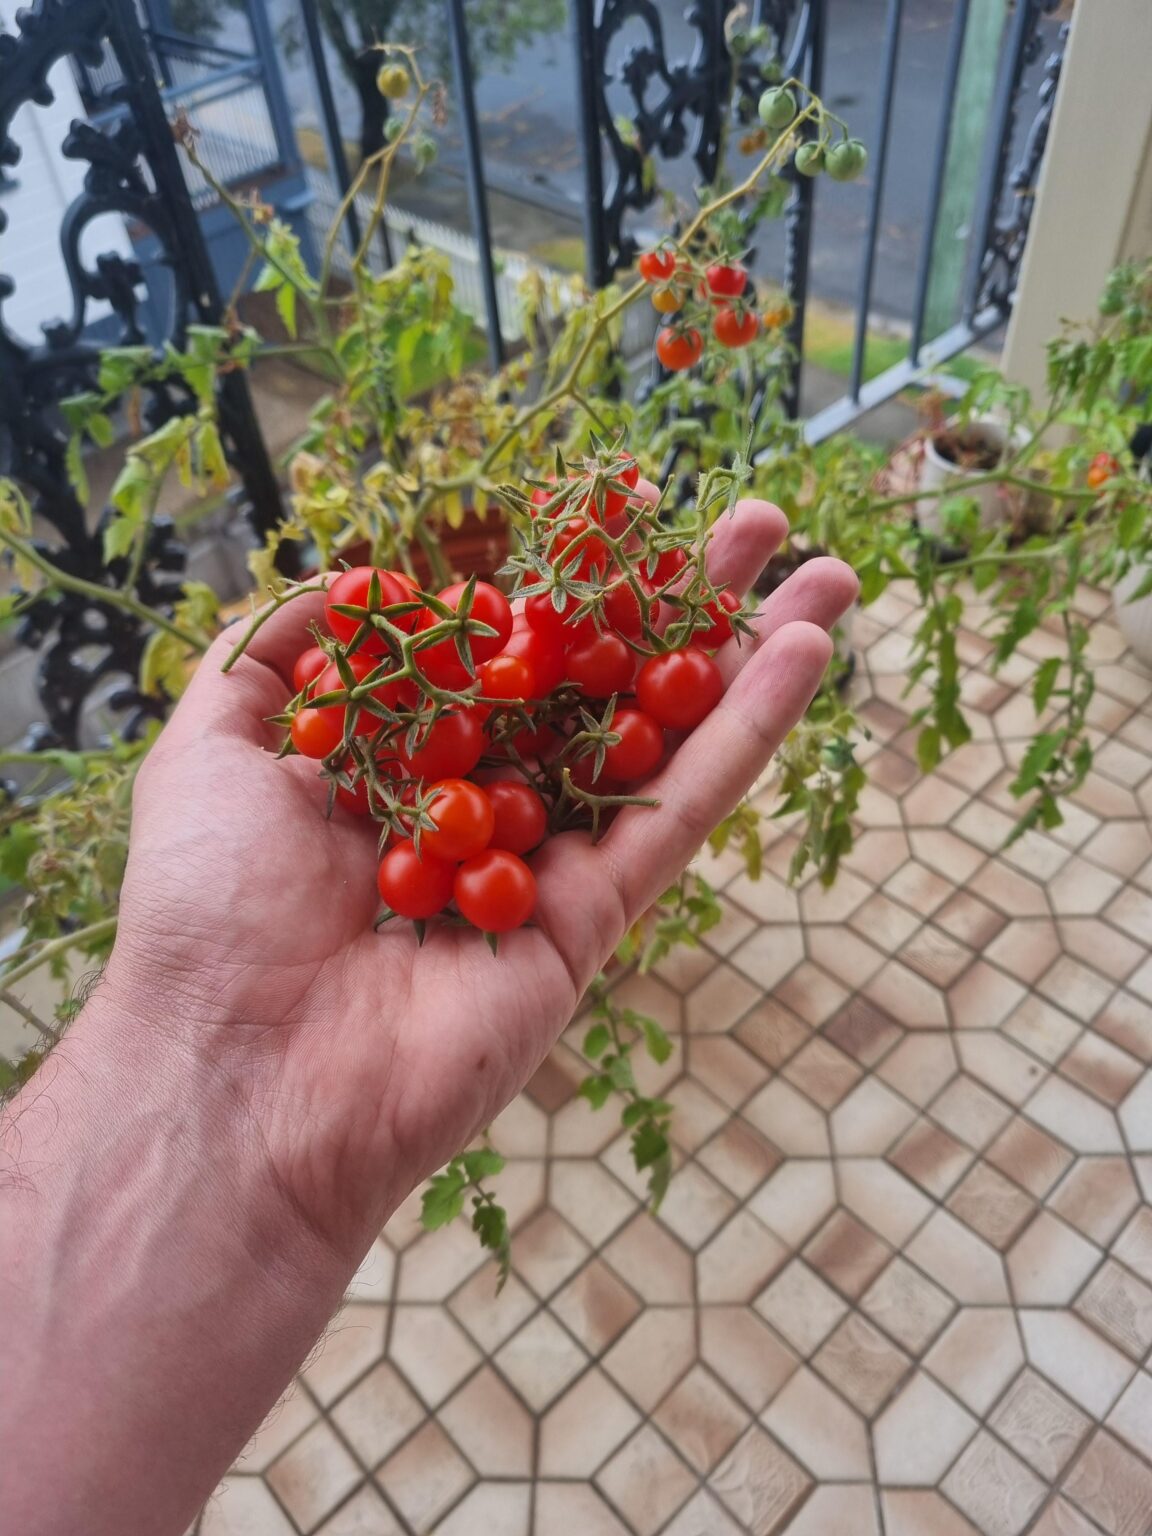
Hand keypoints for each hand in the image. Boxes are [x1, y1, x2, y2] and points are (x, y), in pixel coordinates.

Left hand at [108, 491, 855, 1260]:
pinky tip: (803, 654)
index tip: (625, 513)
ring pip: (665, 739)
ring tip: (828, 573)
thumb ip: (272, 650)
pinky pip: (679, 811)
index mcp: (408, 760)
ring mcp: (551, 864)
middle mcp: (490, 805)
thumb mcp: (214, 745)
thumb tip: (353, 580)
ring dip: (749, 654)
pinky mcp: (596, 920)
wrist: (238, 1070)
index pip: (510, 650)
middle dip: (685, 601)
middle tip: (760, 522)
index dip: (572, 581)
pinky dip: (745, 733)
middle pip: (606, 681)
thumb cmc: (206, 909)